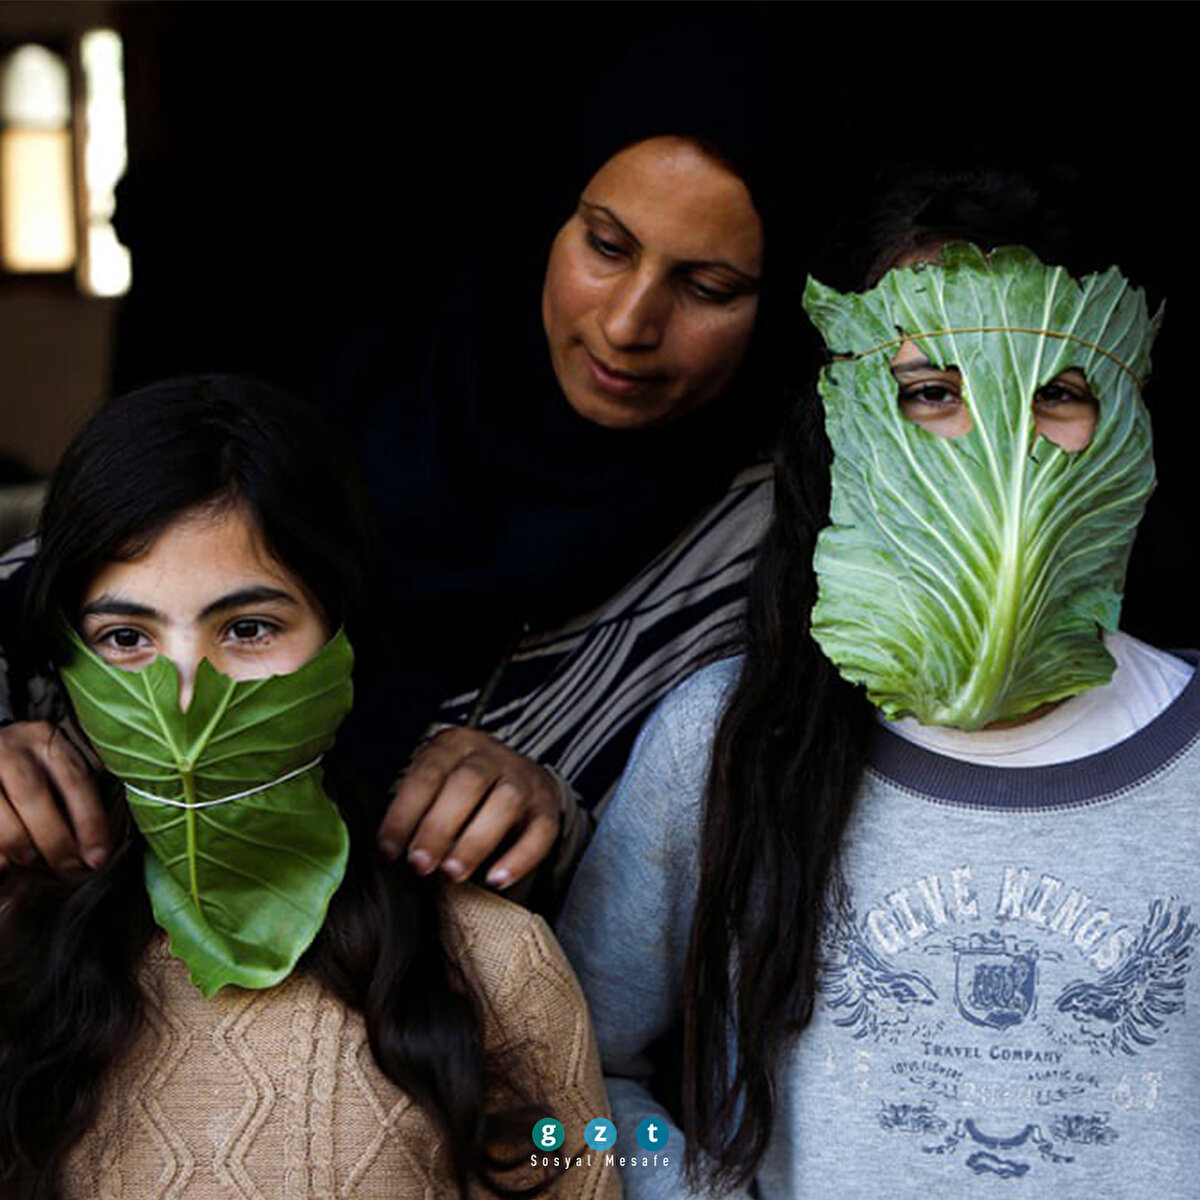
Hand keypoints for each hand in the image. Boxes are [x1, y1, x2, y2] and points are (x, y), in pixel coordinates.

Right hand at [0, 720, 109, 873]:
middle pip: (33, 797)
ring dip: (21, 848)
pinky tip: (6, 861)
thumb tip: (93, 849)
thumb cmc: (29, 762)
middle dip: (55, 840)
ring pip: (2, 819)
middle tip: (68, 867)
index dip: (90, 822)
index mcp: (45, 741)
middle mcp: (10, 750)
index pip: (75, 780)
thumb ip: (73, 794)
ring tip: (32, 860)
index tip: (99, 857)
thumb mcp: (54, 762)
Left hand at [378, 728, 561, 888]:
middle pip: (468, 783)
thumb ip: (415, 807)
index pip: (428, 773)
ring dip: (475, 841)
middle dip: (439, 827)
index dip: (405, 813)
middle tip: (419, 864)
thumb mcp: (435, 781)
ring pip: (505, 802)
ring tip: (453, 873)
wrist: (520, 779)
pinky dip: (519, 859)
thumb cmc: (461, 789)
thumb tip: (388, 848)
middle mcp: (491, 756)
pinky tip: (496, 880)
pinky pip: (540, 833)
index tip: (389, 850)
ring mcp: (523, 780)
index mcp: (455, 744)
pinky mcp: (546, 809)